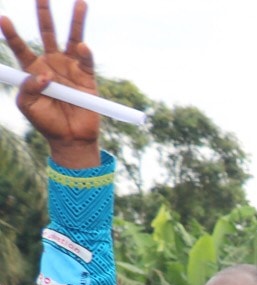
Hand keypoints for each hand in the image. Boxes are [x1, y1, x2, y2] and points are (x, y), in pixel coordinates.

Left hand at [2, 1, 97, 162]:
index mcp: (32, 69)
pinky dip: (85, 53)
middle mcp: (51, 63)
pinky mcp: (87, 77)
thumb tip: (45, 75)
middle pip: (47, 32)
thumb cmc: (46, 122)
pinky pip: (86, 60)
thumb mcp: (27, 106)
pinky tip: (82, 48)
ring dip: (77, 20)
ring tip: (81, 2)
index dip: (11, 33)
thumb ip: (28, 87)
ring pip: (72, 38)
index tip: (3, 18)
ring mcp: (70, 67)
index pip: (19, 46)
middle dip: (44, 13)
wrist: (71, 138)